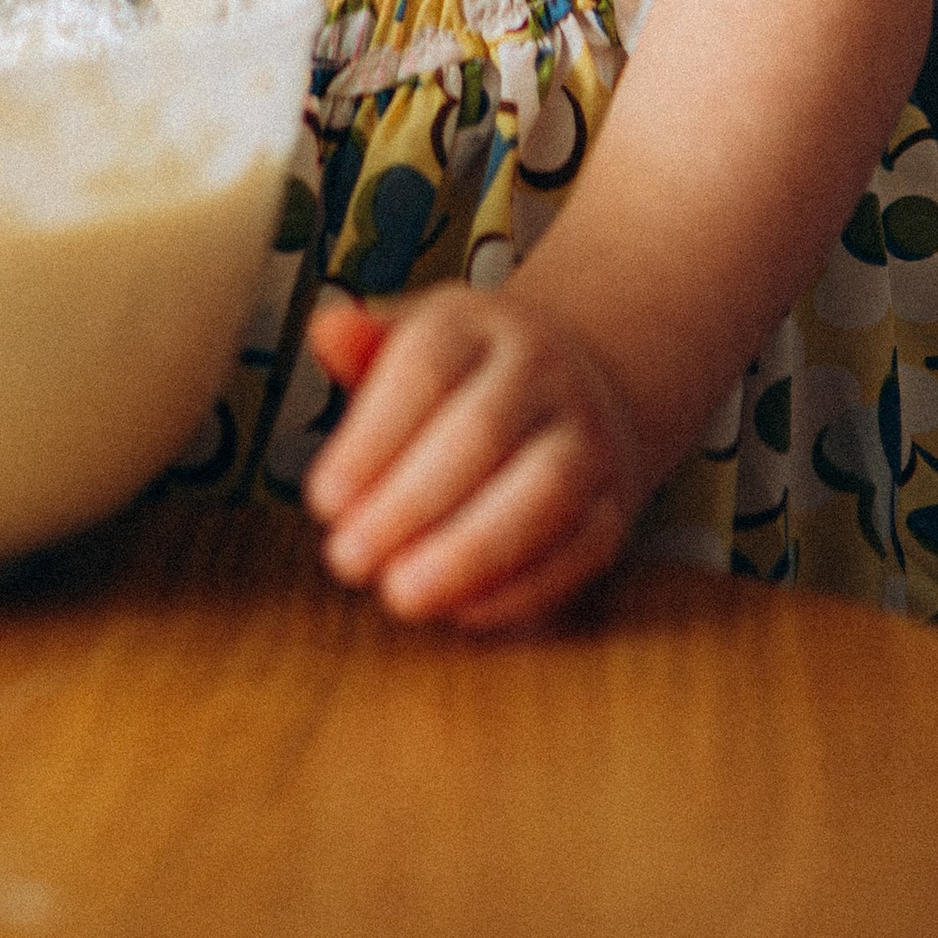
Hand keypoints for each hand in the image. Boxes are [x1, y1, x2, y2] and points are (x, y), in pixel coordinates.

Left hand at [300, 281, 646, 629]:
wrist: (579, 386)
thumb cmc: (466, 377)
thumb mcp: (416, 341)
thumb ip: (367, 347)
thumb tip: (329, 331)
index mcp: (481, 325)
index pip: (428, 369)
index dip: (373, 438)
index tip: (323, 501)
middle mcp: (544, 373)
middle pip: (482, 433)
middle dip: (409, 504)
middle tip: (347, 559)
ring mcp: (588, 438)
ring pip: (543, 493)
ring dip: (468, 553)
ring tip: (400, 595)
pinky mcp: (614, 505)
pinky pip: (578, 550)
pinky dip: (519, 590)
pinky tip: (458, 613)